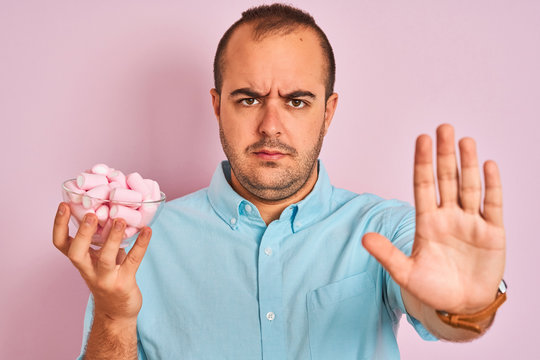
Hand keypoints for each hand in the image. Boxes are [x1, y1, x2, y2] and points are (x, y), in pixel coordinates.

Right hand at [53, 202, 150, 320]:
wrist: (116, 312)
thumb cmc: (108, 277)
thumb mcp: (99, 258)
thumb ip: (101, 238)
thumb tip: (111, 208)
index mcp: (80, 261)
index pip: (61, 244)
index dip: (59, 225)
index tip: (63, 205)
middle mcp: (89, 270)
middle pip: (76, 253)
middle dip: (83, 233)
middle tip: (91, 214)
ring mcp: (106, 278)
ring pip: (106, 258)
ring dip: (113, 237)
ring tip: (121, 220)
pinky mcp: (124, 283)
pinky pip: (132, 261)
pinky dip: (141, 244)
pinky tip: (148, 231)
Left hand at [363, 124, 504, 313]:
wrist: (460, 305)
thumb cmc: (431, 288)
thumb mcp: (406, 273)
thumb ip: (387, 254)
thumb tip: (365, 237)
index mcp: (427, 222)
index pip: (423, 185)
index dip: (422, 163)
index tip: (421, 139)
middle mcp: (448, 216)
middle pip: (446, 179)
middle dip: (444, 154)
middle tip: (443, 127)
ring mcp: (471, 223)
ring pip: (469, 187)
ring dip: (468, 164)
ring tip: (464, 140)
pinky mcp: (492, 233)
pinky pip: (492, 205)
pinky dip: (492, 186)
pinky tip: (488, 165)